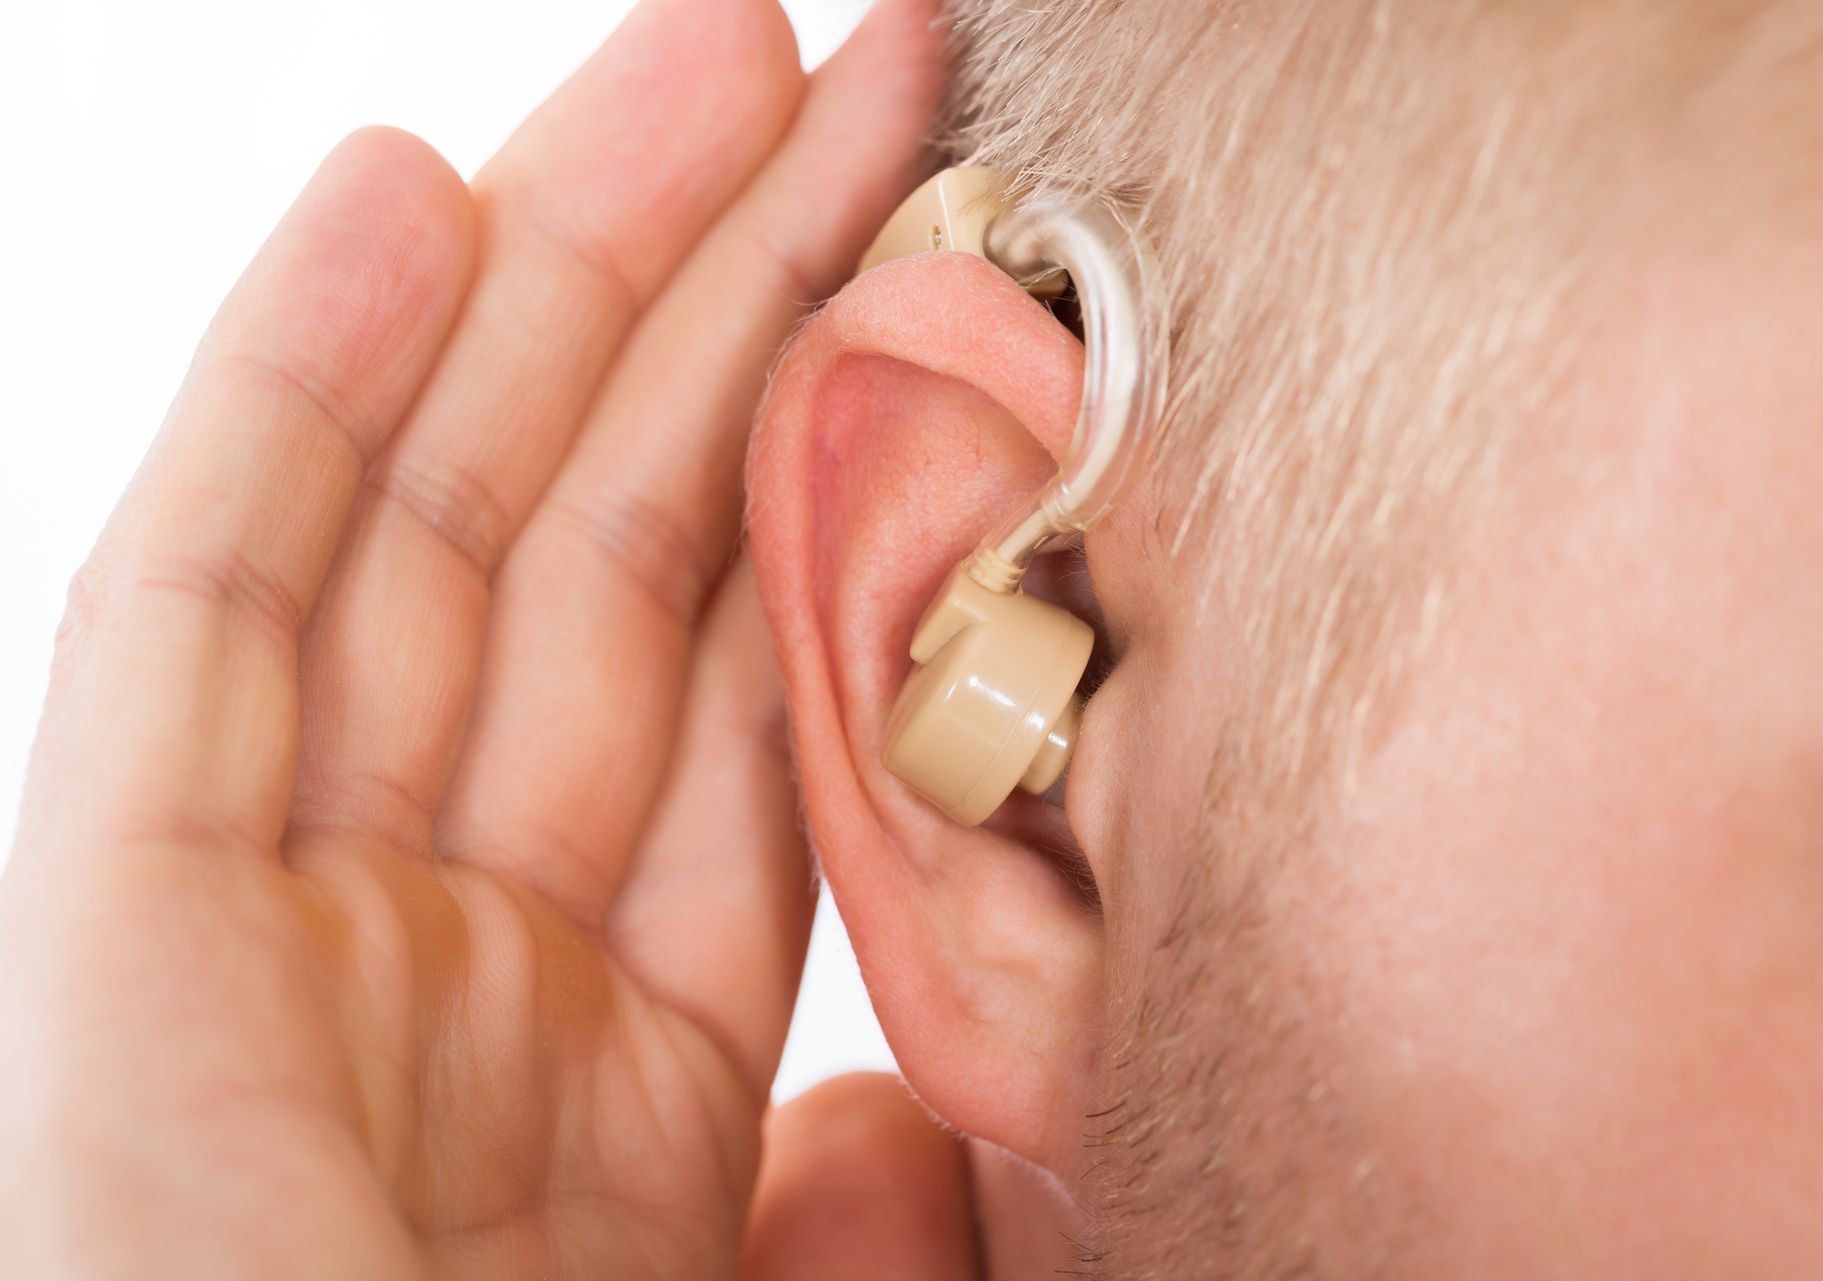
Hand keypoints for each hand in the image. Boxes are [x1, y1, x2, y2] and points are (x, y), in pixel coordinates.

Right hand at [0, 1, 971, 1274]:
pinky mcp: (112, 933)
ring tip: (702, 47)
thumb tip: (899, 1104)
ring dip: (558, 273)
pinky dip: (284, 402)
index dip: (843, 464)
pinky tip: (396, 200)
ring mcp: (282, 918)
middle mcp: (456, 946)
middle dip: (727, 291)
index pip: (747, 675)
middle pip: (615, 546)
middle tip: (852, 55)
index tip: (951, 265)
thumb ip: (855, 1217)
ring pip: (442, 527)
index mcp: (623, 1050)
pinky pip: (204, 613)